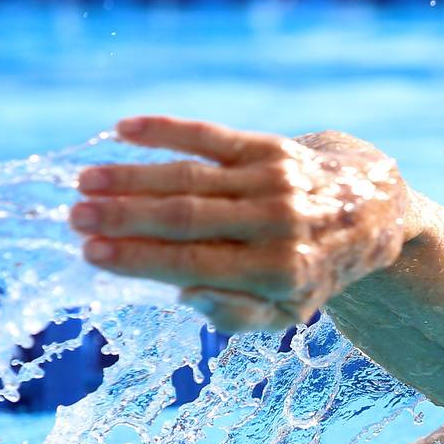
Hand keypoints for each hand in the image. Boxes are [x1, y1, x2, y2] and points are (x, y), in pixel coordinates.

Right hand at [70, 115, 411, 331]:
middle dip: (124, 217)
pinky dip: (166, 130)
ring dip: (132, 177)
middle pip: (185, 217)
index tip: (90, 254)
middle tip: (74, 217)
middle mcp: (277, 223)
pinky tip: (124, 129)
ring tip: (86, 182)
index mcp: (278, 272)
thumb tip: (185, 295)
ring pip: (189, 176)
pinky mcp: (270, 147)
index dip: (138, 258)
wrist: (369, 211)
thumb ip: (237, 314)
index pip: (193, 263)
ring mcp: (273, 181)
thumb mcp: (288, 312)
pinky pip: (211, 135)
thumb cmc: (312, 269)